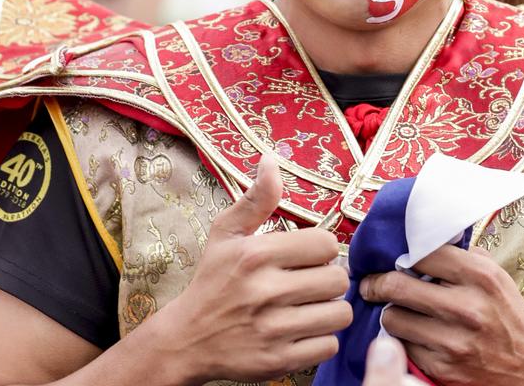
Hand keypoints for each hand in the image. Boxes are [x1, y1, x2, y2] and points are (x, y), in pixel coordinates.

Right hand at [156, 154, 351, 384]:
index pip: (326, 244)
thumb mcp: (226, 233)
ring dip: (330, 308)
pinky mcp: (278, 361)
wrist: (185, 339)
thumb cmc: (212, 280)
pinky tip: (305, 328)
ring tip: (312, 304)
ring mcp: (273, 329)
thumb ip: (256, 198)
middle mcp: (267, 291)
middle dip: (328, 278)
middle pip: (337, 279)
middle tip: (312, 281)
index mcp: (257, 254)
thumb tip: (271, 161)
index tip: (309, 256)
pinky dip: (322, 337)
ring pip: (339, 314)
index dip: (322, 249)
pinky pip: (328, 345)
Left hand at [360, 245, 523, 385]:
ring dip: (389, 312)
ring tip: (397, 309)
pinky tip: (413, 333)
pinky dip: (403, 338)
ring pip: (393, 318)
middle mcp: (466, 307)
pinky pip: (404, 346)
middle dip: (377, 283)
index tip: (388, 257)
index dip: (399, 253)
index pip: (420, 252)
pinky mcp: (444, 368)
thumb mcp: (493, 274)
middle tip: (371, 283)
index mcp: (478, 276)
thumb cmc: (507, 313)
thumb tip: (420, 240)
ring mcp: (453, 341)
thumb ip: (460, 255)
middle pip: (397, 286)